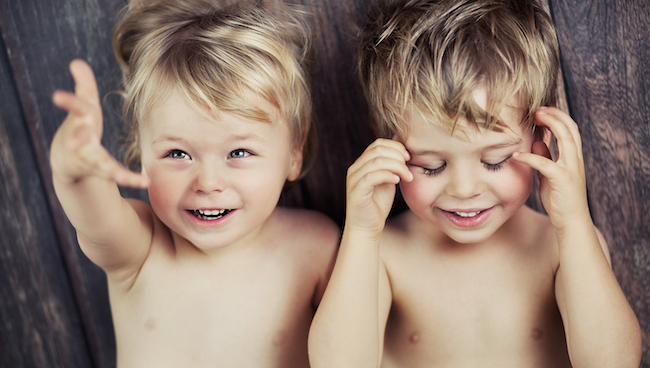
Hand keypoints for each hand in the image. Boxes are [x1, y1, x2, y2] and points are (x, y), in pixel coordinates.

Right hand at [51, 60, 147, 187]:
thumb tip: (76, 62)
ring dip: (109, 169)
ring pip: (99, 163)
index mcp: (81, 120)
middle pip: (80, 139)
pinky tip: (145, 182)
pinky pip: (115, 175)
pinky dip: (129, 179)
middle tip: (73, 144)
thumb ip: (84, 85)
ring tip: (120, 176)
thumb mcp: (85, 105)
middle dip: (77, 140)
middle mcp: (81, 141)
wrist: (68, 160)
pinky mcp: (100, 170)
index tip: (57, 95)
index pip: (76, 108)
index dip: (68, 101)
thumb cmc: (81, 126)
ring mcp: (89, 157)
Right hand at [345, 139, 411, 235]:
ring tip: (408, 177)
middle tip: (410, 167)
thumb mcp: (387, 181)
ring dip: (397, 166)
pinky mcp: (356, 192)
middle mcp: (355, 169)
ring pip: (376, 161)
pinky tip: (397, 181)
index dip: (396, 147)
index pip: (378, 144)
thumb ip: (391, 168)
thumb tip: (404, 154)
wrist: (366, 228)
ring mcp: (354, 180)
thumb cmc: (377, 205)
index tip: (409, 158)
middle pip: (377, 150)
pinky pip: (372, 176)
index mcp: (361, 164)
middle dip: (398, 156)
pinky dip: (387, 175)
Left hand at [512, 107, 589, 232]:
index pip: (570, 130)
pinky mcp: (562, 179)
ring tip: (534, 117)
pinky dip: (529, 157)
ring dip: (550, 125)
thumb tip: (537, 143)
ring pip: (565, 139)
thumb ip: (546, 158)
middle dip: (555, 115)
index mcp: (573, 158)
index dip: (558, 117)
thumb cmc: (560, 199)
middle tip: (538, 108)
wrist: (571, 222)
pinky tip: (515, 155)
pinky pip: (544, 163)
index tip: (542, 110)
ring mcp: (571, 169)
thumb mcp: (550, 175)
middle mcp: (575, 160)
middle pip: (570, 129)